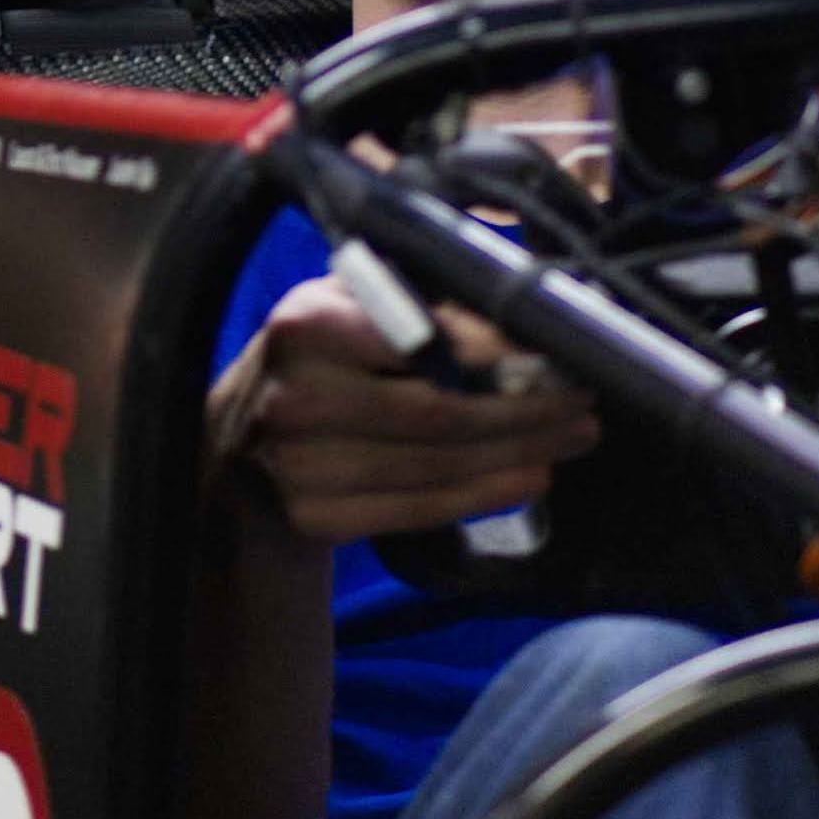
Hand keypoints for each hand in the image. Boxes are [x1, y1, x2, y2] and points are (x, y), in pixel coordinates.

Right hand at [206, 280, 596, 546]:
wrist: (235, 444)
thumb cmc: (315, 360)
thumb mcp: (345, 306)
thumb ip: (417, 300)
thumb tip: (525, 305)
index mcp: (306, 325)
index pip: (422, 340)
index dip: (500, 351)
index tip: (561, 351)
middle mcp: (296, 396)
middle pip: (440, 411)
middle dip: (527, 408)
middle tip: (582, 401)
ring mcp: (301, 465)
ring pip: (438, 465)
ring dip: (519, 452)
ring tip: (571, 437)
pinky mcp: (316, 517)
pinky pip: (420, 508)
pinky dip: (483, 494)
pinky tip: (528, 475)